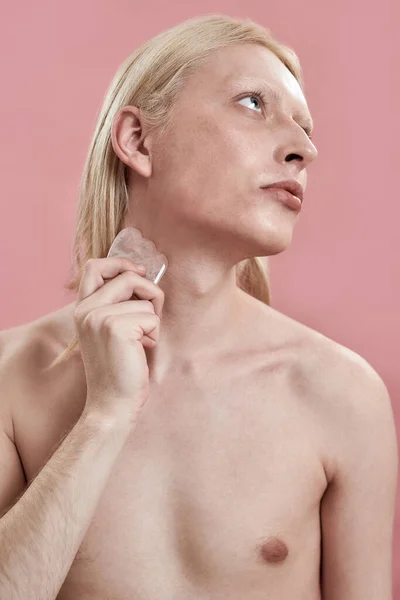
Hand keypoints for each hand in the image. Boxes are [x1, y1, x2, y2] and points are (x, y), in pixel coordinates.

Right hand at [74, 257, 164, 425]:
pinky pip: (152, 317)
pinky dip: (154, 334)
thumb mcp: (110, 330)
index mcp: (82, 308)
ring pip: (145, 300)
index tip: (139, 271)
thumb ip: (117, 303)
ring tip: (140, 343)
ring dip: (152, 321)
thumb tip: (142, 275)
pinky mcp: (116, 327)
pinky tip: (141, 351)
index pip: (95, 265)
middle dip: (150, 293)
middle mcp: (86, 309)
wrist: (112, 404)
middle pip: (128, 276)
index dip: (120, 262)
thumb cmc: (118, 368)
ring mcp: (99, 317)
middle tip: (150, 318)